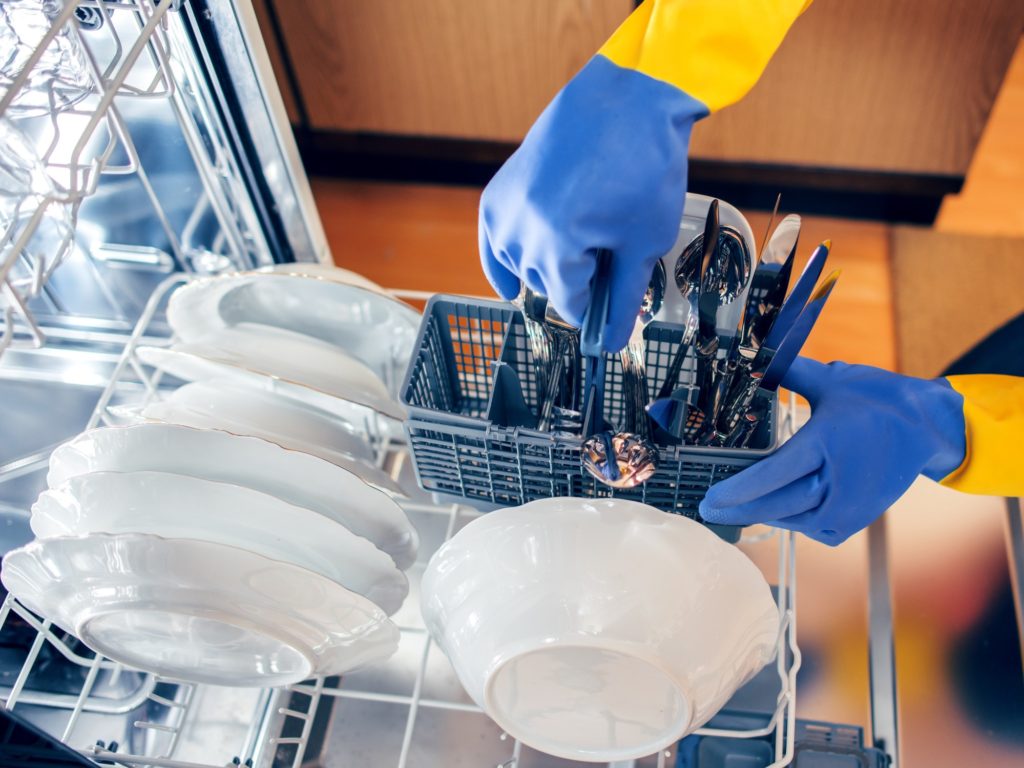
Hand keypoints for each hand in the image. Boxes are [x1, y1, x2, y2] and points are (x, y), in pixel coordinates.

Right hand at [478, 55, 706, 352]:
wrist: (627, 98)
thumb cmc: (645, 165)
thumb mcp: (645, 239)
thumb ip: (625, 296)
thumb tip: (614, 341)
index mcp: (557, 246)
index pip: (571, 303)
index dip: (596, 310)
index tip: (610, 316)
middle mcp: (522, 230)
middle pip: (546, 284)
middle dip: (576, 282)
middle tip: (608, 267)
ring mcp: (506, 208)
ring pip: (519, 265)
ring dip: (545, 269)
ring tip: (579, 252)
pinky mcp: (500, 188)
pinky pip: (492, 240)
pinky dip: (501, 262)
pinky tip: (509, 286)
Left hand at [699, 358, 966, 544]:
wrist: (926, 427)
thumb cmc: (879, 400)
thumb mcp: (833, 379)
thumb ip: (790, 370)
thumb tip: (757, 356)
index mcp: (825, 443)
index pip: (772, 475)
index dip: (738, 490)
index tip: (710, 498)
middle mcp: (836, 480)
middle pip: (777, 504)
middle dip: (739, 509)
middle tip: (708, 511)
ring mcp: (849, 505)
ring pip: (794, 520)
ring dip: (763, 516)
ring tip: (734, 509)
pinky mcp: (857, 518)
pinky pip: (815, 529)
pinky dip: (793, 522)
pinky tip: (774, 512)